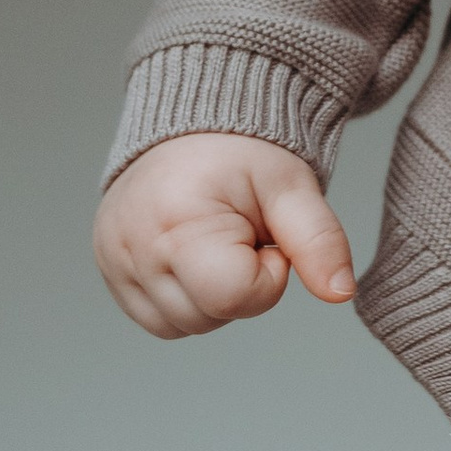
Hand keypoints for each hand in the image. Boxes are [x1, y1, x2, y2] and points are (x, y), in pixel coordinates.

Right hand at [93, 133, 355, 336]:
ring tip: (216, 240)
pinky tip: (194, 255)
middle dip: (240, 285)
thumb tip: (342, 293)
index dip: (267, 274)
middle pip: (209, 318)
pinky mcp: (108, 268)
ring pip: (184, 325)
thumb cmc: (244, 152)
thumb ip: (320, 242)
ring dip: (212, 296)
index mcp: (176, 223)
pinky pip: (158, 318)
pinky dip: (185, 297)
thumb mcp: (293, 188)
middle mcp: (133, 248)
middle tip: (241, 233)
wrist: (193, 124)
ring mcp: (114, 261)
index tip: (263, 235)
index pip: (235, 297)